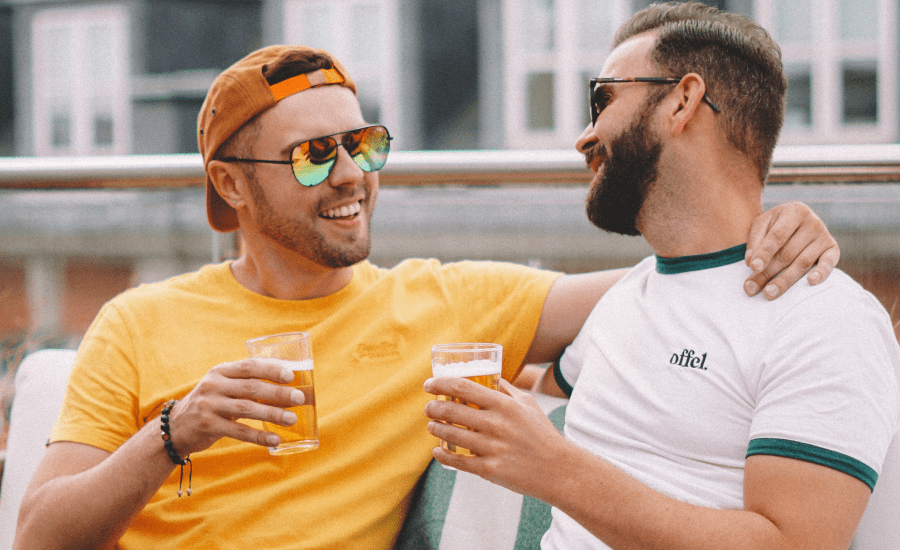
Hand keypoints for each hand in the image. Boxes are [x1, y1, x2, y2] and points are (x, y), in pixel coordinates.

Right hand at [166, 359, 304, 455]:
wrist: (176, 426)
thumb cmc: (212, 403)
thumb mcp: (223, 386)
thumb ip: (248, 382)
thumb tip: (288, 383)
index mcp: (220, 371)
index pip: (249, 366)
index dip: (271, 369)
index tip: (291, 375)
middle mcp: (213, 386)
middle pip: (251, 387)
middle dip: (277, 393)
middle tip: (299, 398)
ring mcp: (209, 406)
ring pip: (247, 408)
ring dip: (272, 414)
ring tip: (292, 419)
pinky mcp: (208, 426)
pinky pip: (238, 431)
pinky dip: (258, 436)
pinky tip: (275, 439)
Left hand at [424, 377, 568, 501]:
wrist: (557, 469)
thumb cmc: (542, 434)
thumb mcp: (528, 404)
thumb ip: (507, 390)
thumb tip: (490, 377)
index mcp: (503, 404)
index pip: (462, 387)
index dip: (440, 384)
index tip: (429, 384)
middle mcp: (495, 424)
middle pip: (451, 411)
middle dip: (433, 407)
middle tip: (429, 407)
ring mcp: (491, 447)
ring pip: (450, 434)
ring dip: (435, 428)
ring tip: (432, 425)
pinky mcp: (489, 469)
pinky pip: (457, 461)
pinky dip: (442, 455)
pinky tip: (437, 451)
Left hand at [744, 202, 839, 299]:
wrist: (796, 221)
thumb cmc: (775, 225)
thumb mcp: (762, 225)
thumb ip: (755, 241)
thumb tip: (751, 262)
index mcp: (794, 211)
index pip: (778, 236)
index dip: (765, 253)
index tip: (753, 268)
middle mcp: (813, 222)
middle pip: (788, 253)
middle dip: (768, 273)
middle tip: (751, 288)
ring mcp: (824, 236)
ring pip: (803, 262)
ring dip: (785, 280)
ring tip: (768, 293)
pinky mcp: (833, 249)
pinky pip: (829, 263)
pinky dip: (822, 273)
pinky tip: (810, 282)